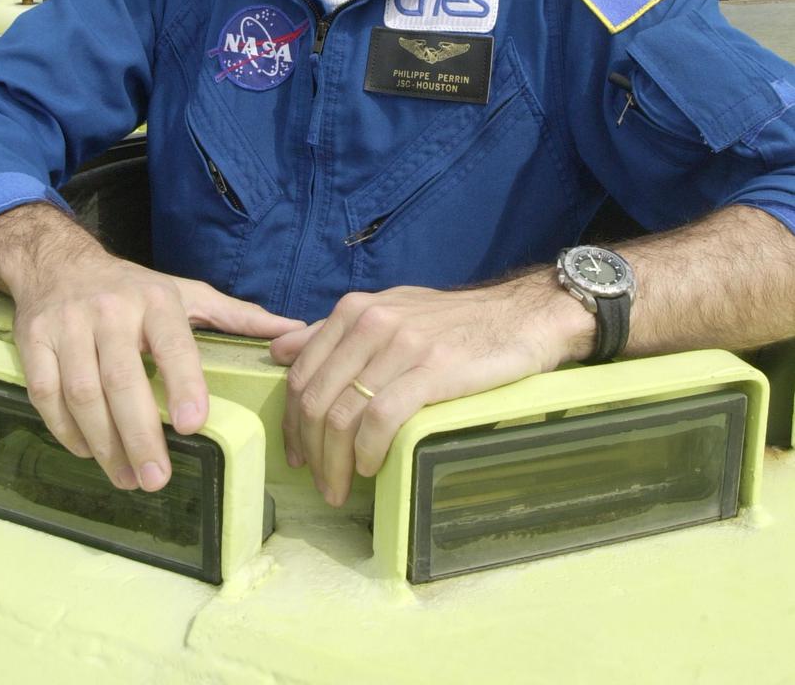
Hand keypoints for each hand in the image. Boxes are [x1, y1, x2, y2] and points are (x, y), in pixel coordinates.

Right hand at [8, 232, 302, 491]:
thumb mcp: (186, 293)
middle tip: (157, 480)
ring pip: (82, 393)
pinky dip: (65, 430)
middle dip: (139, 435)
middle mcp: (111, 309)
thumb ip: (238, 316)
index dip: (183, 383)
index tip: (193, 425)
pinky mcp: (33, 341)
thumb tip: (295, 330)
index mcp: (156, 299)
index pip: (172, 344)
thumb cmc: (132, 287)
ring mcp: (68, 325)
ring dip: (104, 444)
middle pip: (122, 380)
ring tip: (127, 478)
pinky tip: (87, 452)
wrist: (58, 262)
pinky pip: (46, 394)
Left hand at [270, 275, 594, 505]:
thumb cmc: (452, 322)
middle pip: (317, 399)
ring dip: (335, 462)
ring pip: (345, 413)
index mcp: (355, 310)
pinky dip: (368, 452)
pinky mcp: (432, 371)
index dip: (293, 423)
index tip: (297, 455)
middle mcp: (372, 323)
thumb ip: (333, 331)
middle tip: (320, 482)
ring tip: (340, 487)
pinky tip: (371, 469)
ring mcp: (402, 346)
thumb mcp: (389, 311)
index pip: (302, 374)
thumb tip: (279, 350)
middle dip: (310, 451)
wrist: (519, 316)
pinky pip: (381, 418)